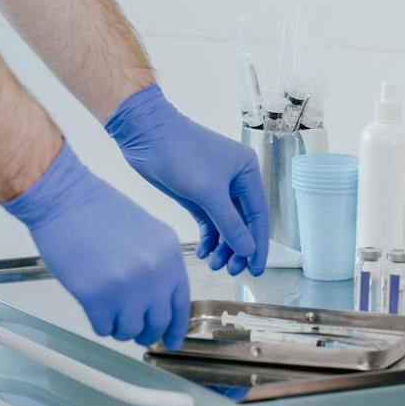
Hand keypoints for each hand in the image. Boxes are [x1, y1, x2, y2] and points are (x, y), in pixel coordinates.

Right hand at [3, 142, 191, 345]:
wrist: (64, 197)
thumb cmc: (98, 211)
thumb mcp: (147, 235)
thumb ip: (159, 267)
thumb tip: (159, 303)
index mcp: (169, 255)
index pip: (181, 303)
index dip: (175, 328)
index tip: (171, 341)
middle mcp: (153, 273)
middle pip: (157, 322)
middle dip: (145, 332)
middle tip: (136, 332)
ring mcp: (125, 287)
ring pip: (129, 330)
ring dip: (119, 327)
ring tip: (109, 309)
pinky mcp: (96, 297)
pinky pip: (104, 328)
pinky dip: (100, 323)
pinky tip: (94, 306)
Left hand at [105, 85, 269, 275]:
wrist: (146, 134)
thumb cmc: (180, 154)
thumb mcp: (208, 192)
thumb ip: (229, 223)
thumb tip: (248, 249)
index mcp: (247, 172)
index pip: (258, 215)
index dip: (258, 243)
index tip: (256, 269)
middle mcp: (236, 180)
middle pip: (243, 223)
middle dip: (238, 247)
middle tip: (232, 270)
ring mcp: (216, 189)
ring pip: (226, 225)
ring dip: (222, 246)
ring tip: (214, 264)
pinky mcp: (197, 195)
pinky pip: (209, 222)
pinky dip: (208, 238)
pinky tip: (203, 252)